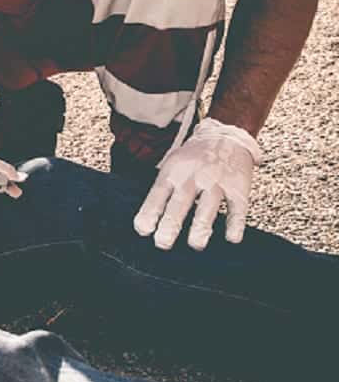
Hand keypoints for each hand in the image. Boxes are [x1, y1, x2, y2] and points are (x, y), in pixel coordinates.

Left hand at [133, 118, 259, 250]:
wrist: (226, 136)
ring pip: (208, 206)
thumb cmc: (193, 158)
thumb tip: (148, 222)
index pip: (158, 195)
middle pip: (180, 203)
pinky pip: (237, 208)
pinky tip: (231, 238)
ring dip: (201, 227)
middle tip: (163, 243)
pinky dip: (235, 224)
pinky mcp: (238, 188)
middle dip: (171, 224)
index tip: (143, 230)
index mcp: (173, 173)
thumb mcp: (172, 166)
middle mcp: (193, 177)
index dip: (149, 213)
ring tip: (195, 244)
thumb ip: (162, 191)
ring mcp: (217, 182)